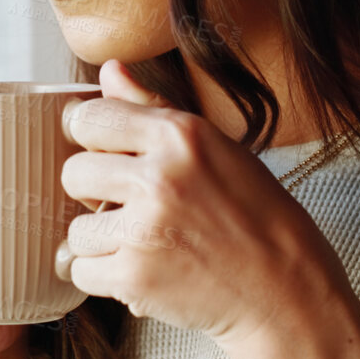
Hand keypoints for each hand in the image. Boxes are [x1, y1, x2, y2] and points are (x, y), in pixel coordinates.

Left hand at [54, 59, 359, 358]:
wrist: (285, 289)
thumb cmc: (254, 215)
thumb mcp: (215, 148)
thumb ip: (152, 108)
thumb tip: (109, 69)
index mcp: (182, 134)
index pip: (90, 117)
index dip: (93, 139)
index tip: (109, 155)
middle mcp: (161, 176)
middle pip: (74, 173)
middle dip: (96, 194)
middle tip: (132, 207)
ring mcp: (146, 229)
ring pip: (76, 229)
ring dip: (103, 241)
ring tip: (147, 243)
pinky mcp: (136, 277)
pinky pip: (82, 271)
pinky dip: (105, 277)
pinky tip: (142, 270)